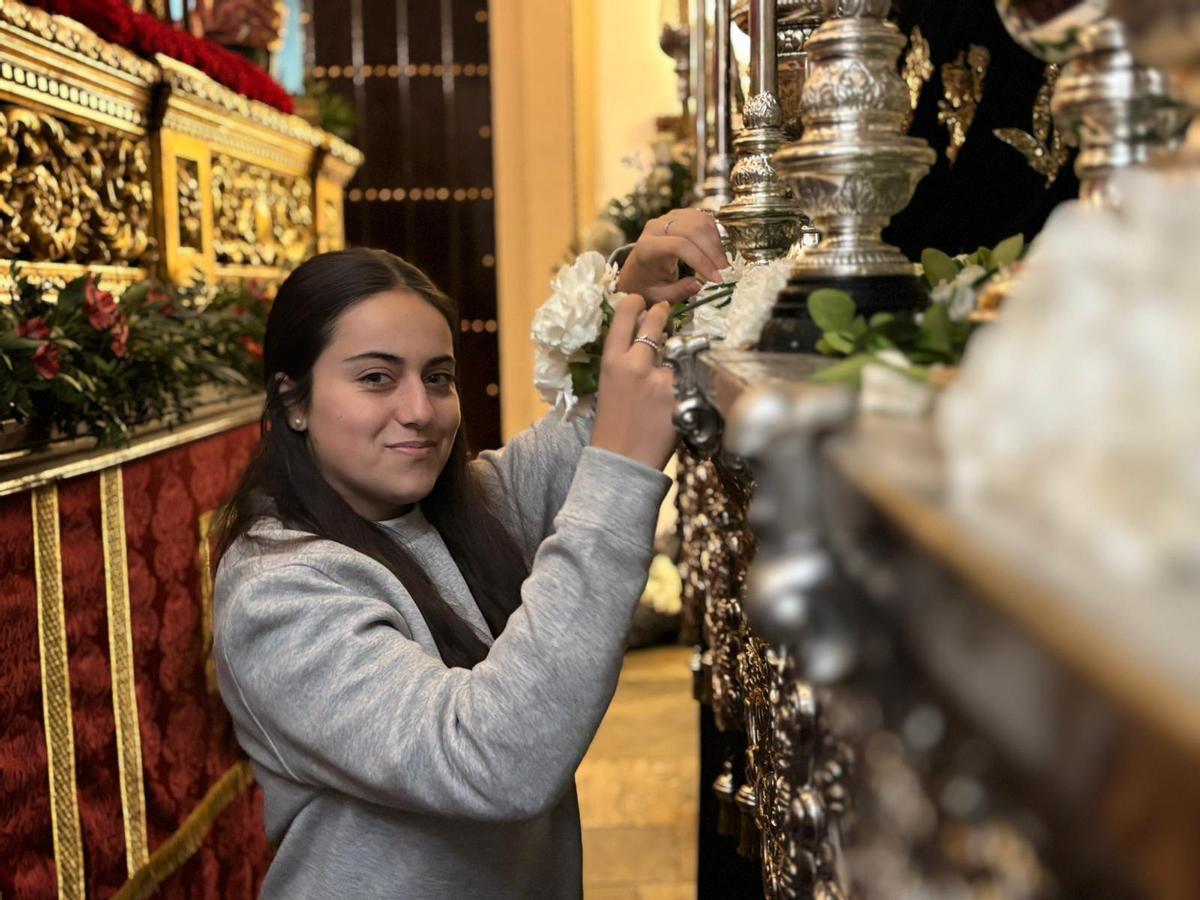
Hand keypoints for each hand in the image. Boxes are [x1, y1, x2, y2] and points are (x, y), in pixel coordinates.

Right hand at [590, 295, 676, 470]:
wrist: (622, 460)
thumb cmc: (613, 425)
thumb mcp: (610, 386)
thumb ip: (625, 362)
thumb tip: (644, 339)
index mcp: (612, 361)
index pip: (624, 317)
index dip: (634, 303)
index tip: (640, 300)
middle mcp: (635, 364)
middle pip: (654, 323)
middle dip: (662, 313)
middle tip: (665, 311)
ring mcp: (660, 378)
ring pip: (677, 350)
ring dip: (679, 353)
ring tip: (678, 359)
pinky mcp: (681, 394)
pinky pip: (691, 375)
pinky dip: (690, 379)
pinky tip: (686, 389)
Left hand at [616, 209, 726, 304]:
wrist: (637, 271)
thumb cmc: (646, 286)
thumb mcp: (659, 297)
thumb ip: (679, 292)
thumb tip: (699, 284)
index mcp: (647, 248)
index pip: (678, 245)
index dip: (700, 260)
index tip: (717, 279)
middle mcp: (655, 228)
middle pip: (692, 230)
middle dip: (712, 251)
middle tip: (724, 272)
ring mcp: (667, 218)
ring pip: (700, 221)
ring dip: (715, 242)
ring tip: (721, 264)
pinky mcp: (679, 216)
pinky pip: (702, 218)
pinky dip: (714, 234)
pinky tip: (716, 252)